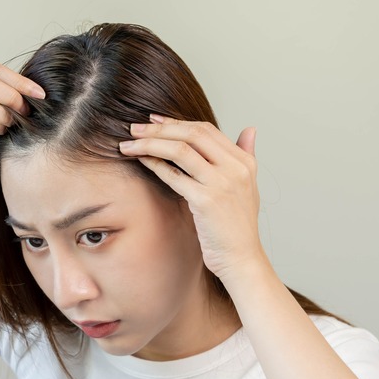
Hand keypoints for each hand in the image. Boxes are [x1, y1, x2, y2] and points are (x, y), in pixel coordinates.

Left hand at [119, 114, 263, 280]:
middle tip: (134, 129)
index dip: (176, 122)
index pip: (206, 129)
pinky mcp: (206, 200)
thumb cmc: (238, 225)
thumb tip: (249, 129)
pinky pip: (173, 175)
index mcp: (245, 161)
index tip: (154, 120)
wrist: (241, 258)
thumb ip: (246, 155)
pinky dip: (154, 165)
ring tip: (129, 144)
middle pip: (192, 134)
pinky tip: (140, 161)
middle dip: (159, 129)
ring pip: (180, 150)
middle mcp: (236, 168)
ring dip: (150, 144)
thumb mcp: (248, 186)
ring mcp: (221, 183)